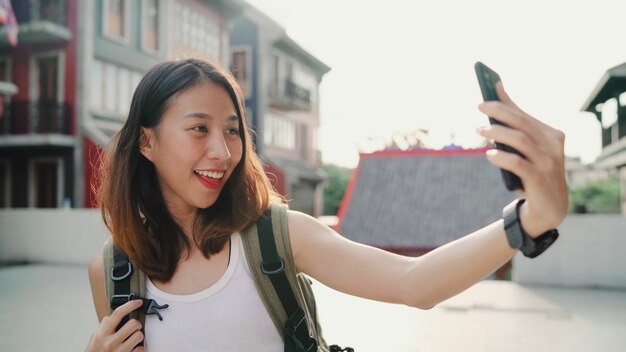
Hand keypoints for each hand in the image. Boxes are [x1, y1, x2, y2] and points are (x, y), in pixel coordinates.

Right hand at [85, 299, 144, 351]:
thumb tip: (110, 317)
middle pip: (133, 324)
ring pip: (139, 336)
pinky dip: (139, 348)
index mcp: (101, 334)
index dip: (130, 305)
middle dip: (136, 324)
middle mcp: (110, 342)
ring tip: (133, 339)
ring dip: (138, 336)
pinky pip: (140, 349)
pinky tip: (133, 349)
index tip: (138, 302)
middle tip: (133, 327)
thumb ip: (103, 327)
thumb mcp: (94, 339)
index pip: (118, 314)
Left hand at [478, 82, 568, 236]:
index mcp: (552, 135)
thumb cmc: (534, 172)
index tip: (491, 85)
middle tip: (479, 106)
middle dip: (500, 111)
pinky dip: (502, 157)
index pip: (525, 115)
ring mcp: (548, 162)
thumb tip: (497, 98)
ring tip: (480, 130)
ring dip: (498, 132)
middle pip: (522, 123)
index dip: (507, 101)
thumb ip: (516, 127)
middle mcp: (553, 146)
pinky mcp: (540, 178)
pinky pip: (518, 163)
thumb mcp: (528, 150)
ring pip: (520, 140)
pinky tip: (490, 154)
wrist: (550, 208)